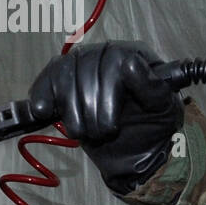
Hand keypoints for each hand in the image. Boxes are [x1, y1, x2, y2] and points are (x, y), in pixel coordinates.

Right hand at [28, 41, 183, 193]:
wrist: (133, 152)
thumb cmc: (153, 127)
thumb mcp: (163, 109)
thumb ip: (151, 86)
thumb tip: (130, 62)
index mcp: (134, 54)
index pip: (113, 58)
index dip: (107, 93)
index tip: (110, 126)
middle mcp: (106, 53)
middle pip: (85, 69)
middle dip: (90, 109)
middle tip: (101, 135)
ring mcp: (82, 65)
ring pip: (64, 75)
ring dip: (70, 109)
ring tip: (81, 133)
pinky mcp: (63, 81)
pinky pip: (48, 78)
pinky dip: (42, 94)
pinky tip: (42, 110)